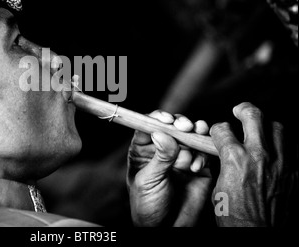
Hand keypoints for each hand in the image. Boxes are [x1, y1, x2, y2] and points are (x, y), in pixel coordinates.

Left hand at [127, 111, 212, 226]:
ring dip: (193, 136)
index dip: (158, 118)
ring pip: (190, 136)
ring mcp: (182, 157)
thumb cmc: (148, 206)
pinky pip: (203, 153)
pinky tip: (195, 168)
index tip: (166, 120)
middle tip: (185, 127)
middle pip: (173, 126)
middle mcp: (163, 149)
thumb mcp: (149, 180)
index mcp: (144, 149)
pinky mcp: (199, 167)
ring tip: (194, 139)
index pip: (149, 125)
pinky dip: (202, 156)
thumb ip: (159, 158)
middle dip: (180, 123)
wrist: (167, 228)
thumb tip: (162, 133)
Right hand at [211, 102, 297, 226]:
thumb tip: (224, 153)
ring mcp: (280, 162)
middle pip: (254, 116)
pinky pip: (292, 145)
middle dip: (243, 109)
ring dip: (266, 125)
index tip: (219, 132)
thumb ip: (223, 164)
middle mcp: (259, 155)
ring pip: (277, 127)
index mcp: (235, 159)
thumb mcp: (218, 186)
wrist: (258, 232)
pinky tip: (275, 145)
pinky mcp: (294, 171)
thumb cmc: (235, 215)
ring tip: (261, 128)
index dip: (217, 129)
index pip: (223, 129)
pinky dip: (282, 142)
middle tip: (239, 110)